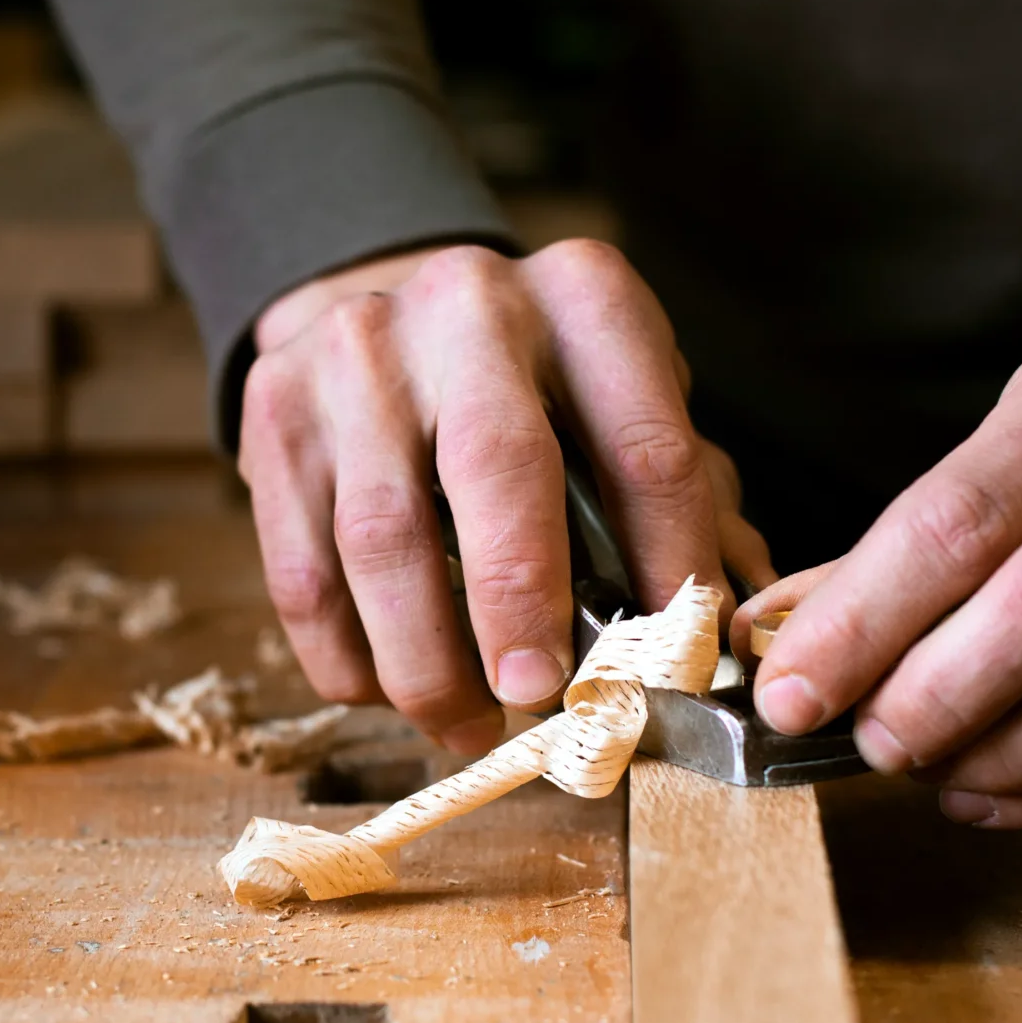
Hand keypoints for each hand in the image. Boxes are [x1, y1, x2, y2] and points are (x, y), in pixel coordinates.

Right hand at [240, 241, 774, 752]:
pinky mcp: (273, 411)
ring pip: (381, 534)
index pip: (645, 445)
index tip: (675, 663)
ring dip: (426, 659)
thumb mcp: (625, 406)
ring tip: (466, 724)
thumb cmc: (536, 390)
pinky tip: (385, 692)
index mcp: (584, 297)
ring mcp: (355, 353)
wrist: (384, 312)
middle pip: (496, 469)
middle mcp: (468, 305)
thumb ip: (689, 507)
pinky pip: (301, 565)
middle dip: (521, 603)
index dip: (668, 567)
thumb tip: (748, 628)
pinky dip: (342, 654)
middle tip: (541, 697)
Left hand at [738, 299, 1021, 826]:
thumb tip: (775, 638)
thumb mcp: (1016, 435)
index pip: (964, 515)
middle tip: (867, 742)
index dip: (864, 619)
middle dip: (936, 694)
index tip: (791, 690)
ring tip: (928, 769)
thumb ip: (897, 542)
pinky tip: (990, 789)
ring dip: (1005, 754)